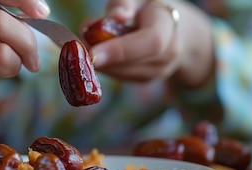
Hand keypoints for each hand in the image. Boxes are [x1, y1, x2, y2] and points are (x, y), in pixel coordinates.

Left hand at [87, 0, 213, 87]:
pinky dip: (103, 64)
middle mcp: (168, 54)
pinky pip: (118, 76)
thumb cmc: (149, 7)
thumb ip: (124, 3)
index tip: (92, 53)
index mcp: (169, 26)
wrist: (174, 29)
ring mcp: (158, 71)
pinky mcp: (143, 79)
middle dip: (100, 57)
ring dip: (98, 61)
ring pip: (120, 73)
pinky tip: (97, 50)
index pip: (150, 42)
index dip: (120, 50)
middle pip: (131, 63)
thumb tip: (114, 17)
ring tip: (86, 43)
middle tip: (77, 46)